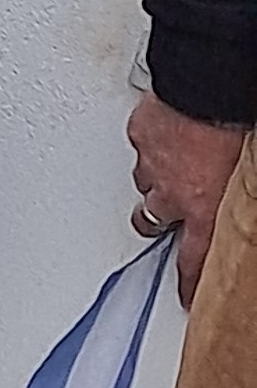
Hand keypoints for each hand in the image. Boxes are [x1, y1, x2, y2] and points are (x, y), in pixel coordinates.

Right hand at [128, 94, 245, 303]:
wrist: (207, 90)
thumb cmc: (233, 130)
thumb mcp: (249, 177)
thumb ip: (243, 196)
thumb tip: (250, 203)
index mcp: (203, 209)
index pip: (192, 260)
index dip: (188, 283)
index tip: (184, 297)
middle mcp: (171, 193)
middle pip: (152, 221)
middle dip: (157, 221)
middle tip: (166, 217)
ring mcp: (151, 164)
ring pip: (144, 182)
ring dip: (155, 180)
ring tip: (169, 168)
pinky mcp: (141, 134)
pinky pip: (144, 146)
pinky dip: (153, 144)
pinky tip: (167, 133)